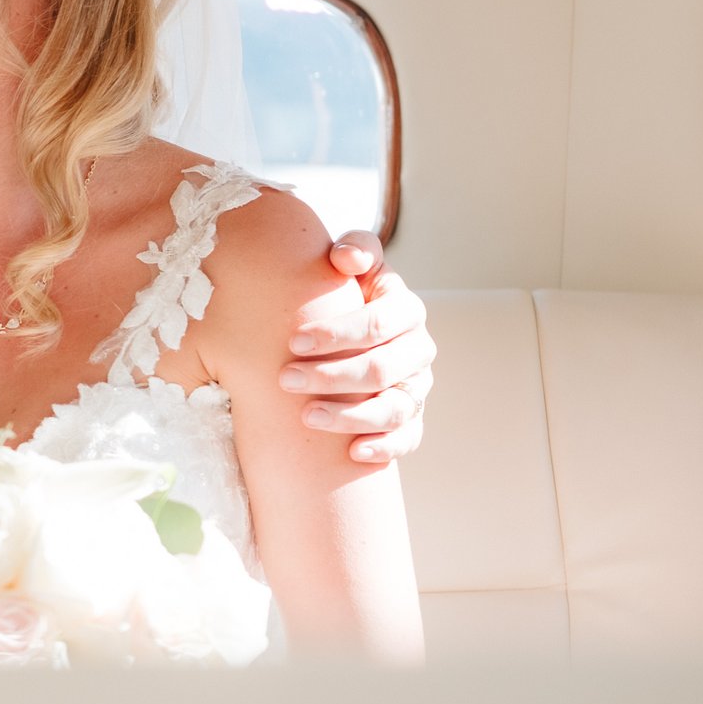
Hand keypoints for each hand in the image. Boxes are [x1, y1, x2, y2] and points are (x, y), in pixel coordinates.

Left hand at [283, 229, 435, 464]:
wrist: (348, 328)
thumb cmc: (340, 291)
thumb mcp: (348, 264)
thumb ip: (354, 250)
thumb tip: (345, 259)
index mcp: (404, 308)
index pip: (379, 322)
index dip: (339, 333)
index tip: (293, 341)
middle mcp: (417, 349)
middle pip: (383, 369)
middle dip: (333, 376)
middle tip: (285, 380)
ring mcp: (417, 386)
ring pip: (396, 408)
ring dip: (351, 416)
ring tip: (307, 417)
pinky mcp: (411, 417)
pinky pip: (408, 438)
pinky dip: (385, 447)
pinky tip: (354, 453)